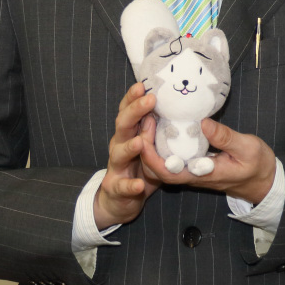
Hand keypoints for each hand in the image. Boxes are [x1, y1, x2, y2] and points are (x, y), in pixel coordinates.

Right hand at [93, 83, 161, 229]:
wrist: (119, 199)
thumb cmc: (139, 165)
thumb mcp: (149, 143)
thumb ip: (155, 126)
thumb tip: (168, 104)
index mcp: (128, 132)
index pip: (128, 110)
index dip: (133, 97)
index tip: (143, 84)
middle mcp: (119, 145)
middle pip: (123, 125)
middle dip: (134, 112)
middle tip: (149, 100)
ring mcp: (116, 166)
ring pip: (118, 153)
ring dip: (129, 147)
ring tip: (140, 142)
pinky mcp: (116, 187)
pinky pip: (122, 186)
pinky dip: (130, 185)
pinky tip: (138, 185)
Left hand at [140, 119, 276, 204]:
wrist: (264, 181)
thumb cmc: (257, 165)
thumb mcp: (247, 148)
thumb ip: (225, 137)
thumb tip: (203, 123)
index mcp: (202, 174)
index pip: (166, 172)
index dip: (150, 155)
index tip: (146, 131)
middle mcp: (192, 175)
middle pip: (157, 169)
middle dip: (144, 147)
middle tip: (144, 119)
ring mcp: (193, 171)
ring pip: (163, 164)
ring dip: (151, 144)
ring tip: (150, 118)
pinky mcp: (196, 165)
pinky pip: (173, 158)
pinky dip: (163, 143)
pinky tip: (164, 124)